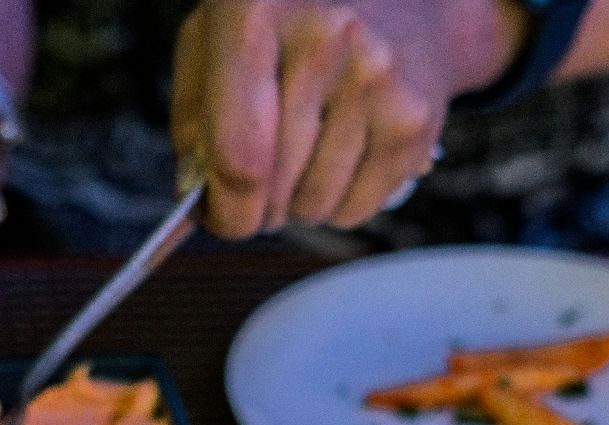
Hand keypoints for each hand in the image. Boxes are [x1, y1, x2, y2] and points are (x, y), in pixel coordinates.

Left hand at [170, 0, 520, 238]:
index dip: (225, 209)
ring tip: (300, 164)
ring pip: (316, 204)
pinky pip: (358, 208)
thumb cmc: (287, 24)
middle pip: (275, 187)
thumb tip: (195, 207)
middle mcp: (323, 40)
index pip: (237, 153)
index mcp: (254, 14)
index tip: (220, 220)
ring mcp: (376, 78)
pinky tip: (337, 161)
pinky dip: (338, 205)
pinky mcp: (414, 117)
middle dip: (257, 210)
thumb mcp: (218, 39)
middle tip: (256, 194)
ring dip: (298, 205)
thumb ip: (194, 118)